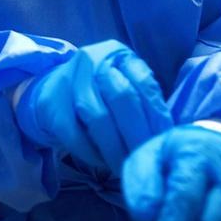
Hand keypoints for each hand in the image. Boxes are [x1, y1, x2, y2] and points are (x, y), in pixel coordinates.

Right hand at [16, 40, 171, 173]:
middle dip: (138, 134)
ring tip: (126, 167)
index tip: (164, 142)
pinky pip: (75, 134)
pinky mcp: (51, 104)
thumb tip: (168, 134)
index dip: (157, 115)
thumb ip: (145, 100)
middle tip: (146, 159)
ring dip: (115, 148)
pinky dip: (92, 152)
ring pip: (99, 117)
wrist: (53, 88)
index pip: (144, 83)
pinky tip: (103, 163)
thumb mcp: (124, 83)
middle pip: (122, 98)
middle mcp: (92, 60)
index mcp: (118, 53)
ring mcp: (69, 80)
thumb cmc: (99, 91)